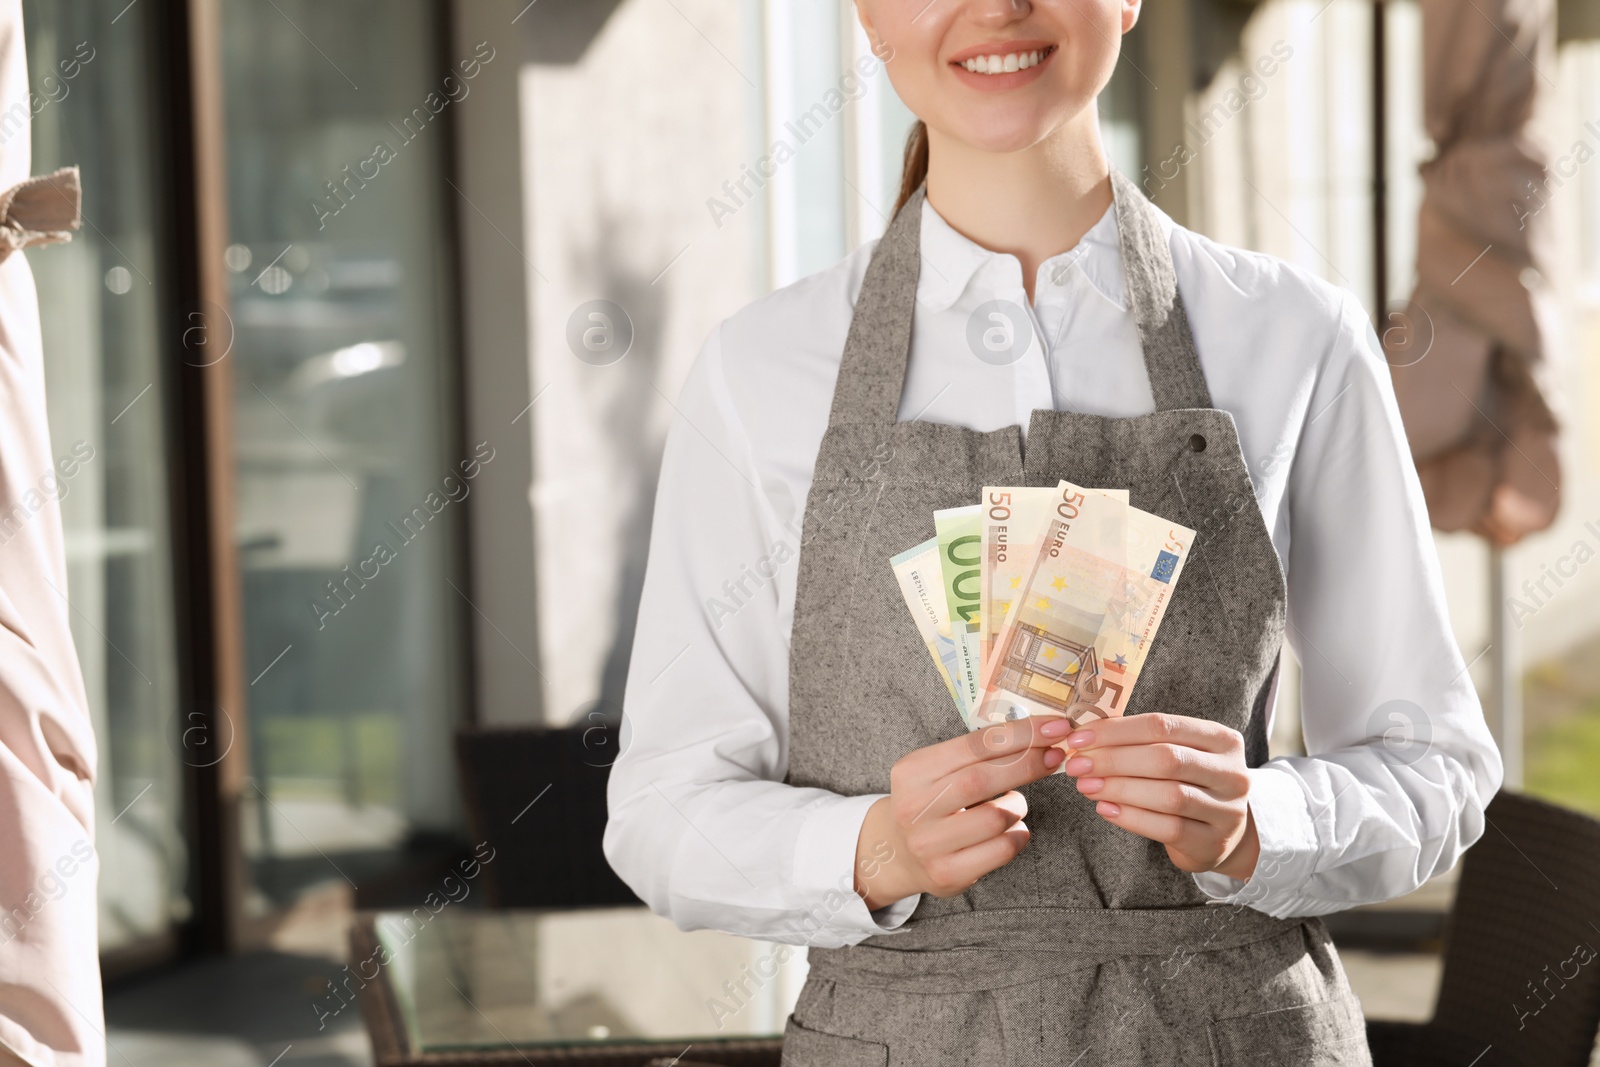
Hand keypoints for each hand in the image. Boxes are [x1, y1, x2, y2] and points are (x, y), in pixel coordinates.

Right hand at [854, 718, 1065, 909]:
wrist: (897, 853)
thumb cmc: (932, 803)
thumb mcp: (937, 770)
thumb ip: (977, 754)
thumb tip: (1038, 735)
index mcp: (912, 771)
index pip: (974, 744)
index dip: (1020, 734)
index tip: (1054, 727)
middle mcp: (914, 807)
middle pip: (983, 779)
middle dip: (1028, 764)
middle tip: (1056, 756)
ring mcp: (928, 844)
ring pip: (996, 818)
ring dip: (1018, 806)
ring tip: (1013, 804)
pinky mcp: (946, 873)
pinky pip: (1001, 850)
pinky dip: (1018, 835)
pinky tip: (1013, 830)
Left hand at [1040, 712, 1259, 880]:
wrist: (1221, 833)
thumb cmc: (1188, 783)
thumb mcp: (1177, 754)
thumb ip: (1140, 743)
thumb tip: (1084, 737)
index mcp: (1222, 739)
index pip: (1163, 726)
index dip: (1116, 731)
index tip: (1079, 738)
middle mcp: (1231, 772)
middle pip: (1165, 759)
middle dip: (1113, 760)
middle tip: (1077, 765)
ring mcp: (1227, 811)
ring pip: (1168, 795)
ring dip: (1119, 789)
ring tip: (1085, 786)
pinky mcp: (1213, 842)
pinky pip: (1168, 828)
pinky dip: (1132, 817)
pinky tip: (1106, 809)